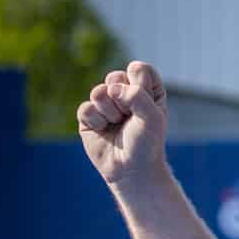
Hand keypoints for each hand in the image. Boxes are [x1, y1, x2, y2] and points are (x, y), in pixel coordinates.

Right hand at [77, 61, 168, 186]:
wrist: (131, 169)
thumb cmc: (147, 143)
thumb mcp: (152, 118)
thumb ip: (137, 96)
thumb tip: (111, 88)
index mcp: (146, 89)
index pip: (138, 69)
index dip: (140, 85)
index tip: (147, 104)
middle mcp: (124, 92)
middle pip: (115, 77)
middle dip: (123, 100)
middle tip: (130, 117)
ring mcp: (105, 103)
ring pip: (99, 92)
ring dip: (110, 112)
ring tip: (117, 124)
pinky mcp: (88, 116)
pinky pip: (86, 108)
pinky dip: (96, 122)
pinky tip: (103, 131)